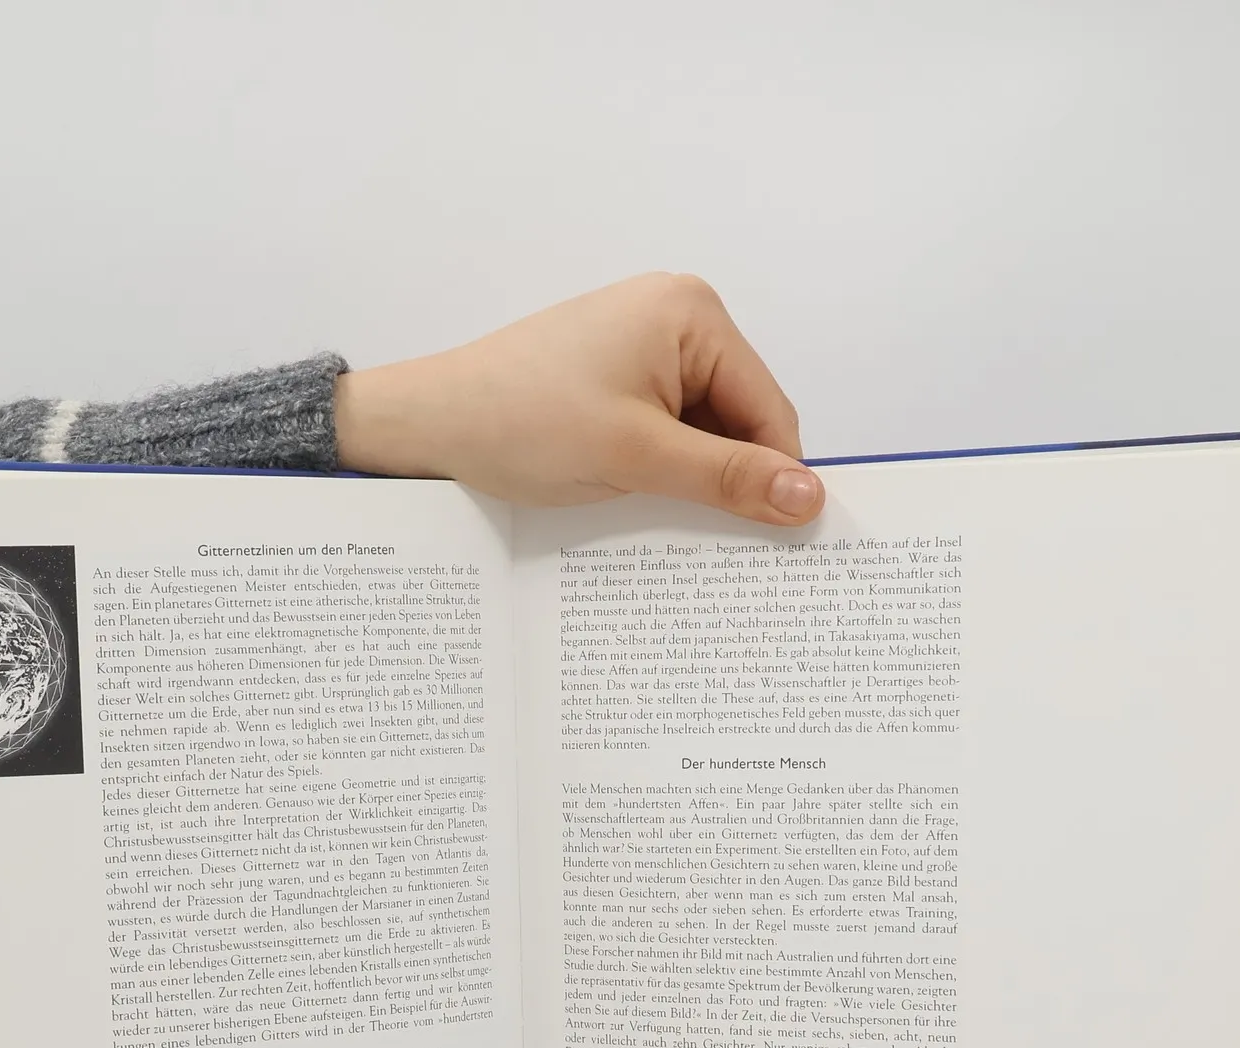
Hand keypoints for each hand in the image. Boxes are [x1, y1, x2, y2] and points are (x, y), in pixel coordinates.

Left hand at [334, 273, 825, 527]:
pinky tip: (635, 497)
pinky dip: (661, 470)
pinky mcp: (616, 377)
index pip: (769, 408)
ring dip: (690, 479)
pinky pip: (666, 431)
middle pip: (740, 420)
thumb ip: (728, 478)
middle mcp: (675, 317)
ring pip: (703, 433)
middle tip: (712, 542)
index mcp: (692, 314)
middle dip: (727, 478)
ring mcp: (643, 347)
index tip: (779, 542)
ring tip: (655, 510)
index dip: (775, 477)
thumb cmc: (520, 421)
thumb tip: (809, 497)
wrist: (429, 425)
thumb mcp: (637, 456)